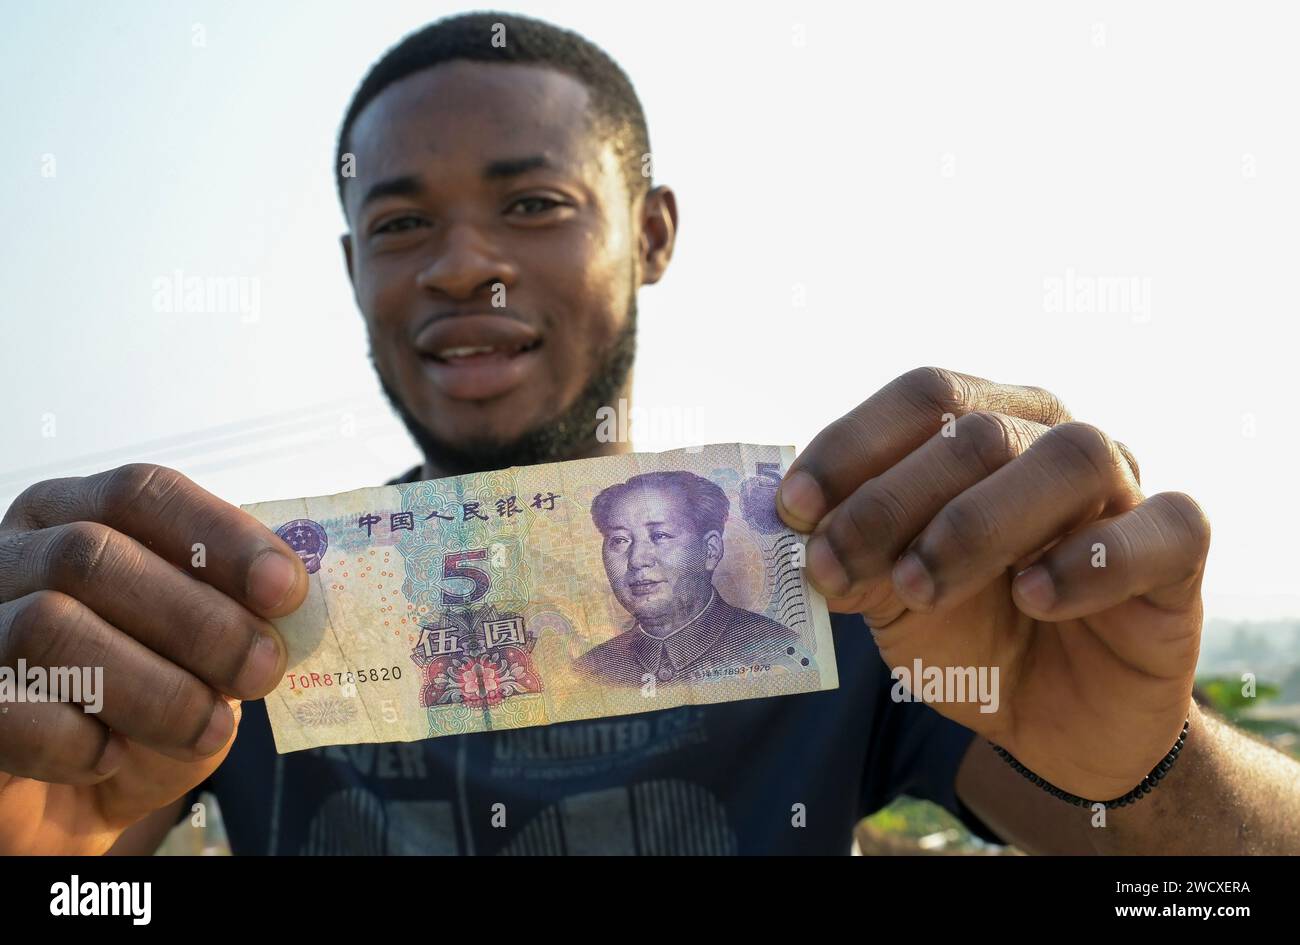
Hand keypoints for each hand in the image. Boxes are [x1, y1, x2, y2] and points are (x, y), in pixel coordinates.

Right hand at [0, 464, 306, 853]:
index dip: (219, 535)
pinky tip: (112, 757)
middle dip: (197, 619)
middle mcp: (15, 555)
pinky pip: (5, 709)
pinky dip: (73, 739)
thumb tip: (295, 602)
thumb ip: (239, 614)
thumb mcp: (204, 652)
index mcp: (77, 514)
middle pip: (92, 555)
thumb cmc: (146, 704)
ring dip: (151, 686)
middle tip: (262, 670)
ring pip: (47, 626)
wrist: (71, 800)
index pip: (142, 492)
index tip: (286, 588)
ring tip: (209, 729)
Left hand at [778, 368, 1206, 800]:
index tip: (792, 508)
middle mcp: (1052, 439)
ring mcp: (1121, 490)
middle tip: (834, 565)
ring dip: (979, 524)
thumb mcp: (892, 598)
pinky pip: (1162, 528)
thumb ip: (854, 558)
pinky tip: (1036, 599)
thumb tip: (802, 531)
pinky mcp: (1175, 554)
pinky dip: (1093, 560)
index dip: (851, 446)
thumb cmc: (968, 633)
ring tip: (920, 587)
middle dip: (892, 500)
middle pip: (980, 430)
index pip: (923, 396)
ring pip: (1071, 459)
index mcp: (983, 425)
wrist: (1050, 718)